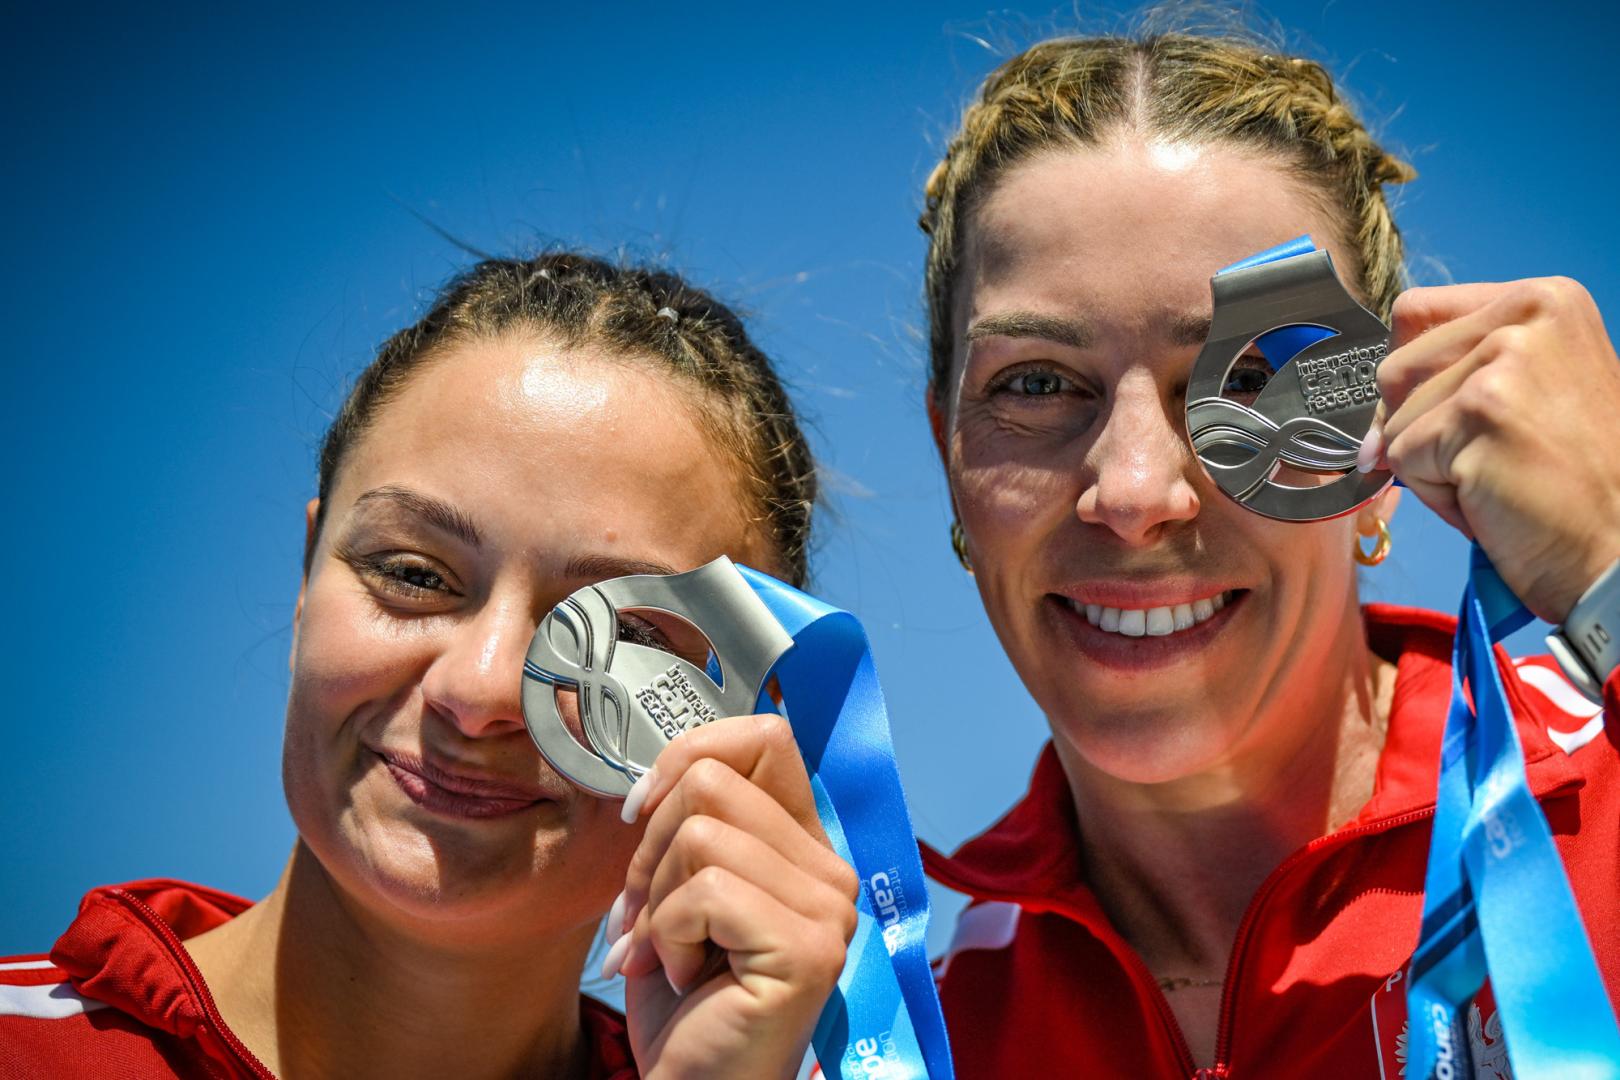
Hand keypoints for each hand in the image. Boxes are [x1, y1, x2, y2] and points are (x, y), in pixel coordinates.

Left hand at [605, 713, 858, 1079]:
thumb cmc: (683, 1000)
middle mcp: (831, 869)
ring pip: (701, 833)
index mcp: (804, 844)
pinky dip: (669, 936)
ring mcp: (829, 910)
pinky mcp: (807, 949)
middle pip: (713, 780)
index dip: (688, 757)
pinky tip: (689, 979)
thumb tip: (656, 777)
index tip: (643, 813)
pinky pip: (705, 892)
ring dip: (656, 902)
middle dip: (650, 847)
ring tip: (671, 954)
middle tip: (649, 917)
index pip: (765, 737)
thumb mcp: (677, 891)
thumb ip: (689, 824)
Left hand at [1366, 277, 1619, 621]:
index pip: (1416, 313)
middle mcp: (1527, 314)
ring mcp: (1504, 360)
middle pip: (1396, 368)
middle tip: (1493, 456)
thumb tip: (1374, 411)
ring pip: (1395, 419)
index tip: (1447, 412)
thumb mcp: (1531, 390)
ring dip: (1431, 466)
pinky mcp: (1479, 411)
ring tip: (1501, 476)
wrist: (1619, 548)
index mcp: (1544, 297)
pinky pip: (1402, 458)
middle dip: (1420, 429)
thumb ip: (1459, 371)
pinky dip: (1435, 494)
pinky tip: (1494, 498)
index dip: (1411, 376)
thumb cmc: (1574, 481)